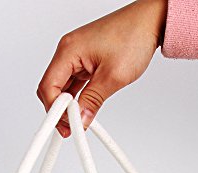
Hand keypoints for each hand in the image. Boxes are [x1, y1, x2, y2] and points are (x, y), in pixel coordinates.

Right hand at [37, 0, 167, 136]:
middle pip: (51, 87)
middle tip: (70, 126)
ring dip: (68, 104)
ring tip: (77, 120)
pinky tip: (82, 108)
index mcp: (69, 50)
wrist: (150, 22)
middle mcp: (68, 51)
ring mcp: (76, 55)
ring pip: (62, 87)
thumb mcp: (113, 76)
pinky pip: (73, 82)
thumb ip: (92, 100)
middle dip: (59, 110)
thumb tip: (80, 118)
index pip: (48, 86)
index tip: (66, 124)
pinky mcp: (85, 60)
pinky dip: (76, 97)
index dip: (55, 110)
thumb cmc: (134, 36)